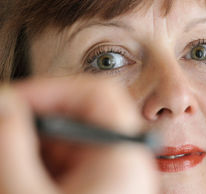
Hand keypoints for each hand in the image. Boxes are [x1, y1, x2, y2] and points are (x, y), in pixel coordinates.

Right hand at [0, 76, 158, 193]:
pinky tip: (21, 176)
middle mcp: (124, 161)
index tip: (12, 100)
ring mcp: (112, 176)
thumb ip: (10, 144)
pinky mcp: (98, 188)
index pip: (98, 95)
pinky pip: (67, 163)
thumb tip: (2, 102)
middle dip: (34, 121)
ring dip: (31, 146)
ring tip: (10, 163)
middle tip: (4, 126)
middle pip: (79, 117)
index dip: (51, 89)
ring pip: (68, 141)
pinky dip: (39, 164)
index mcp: (125, 155)